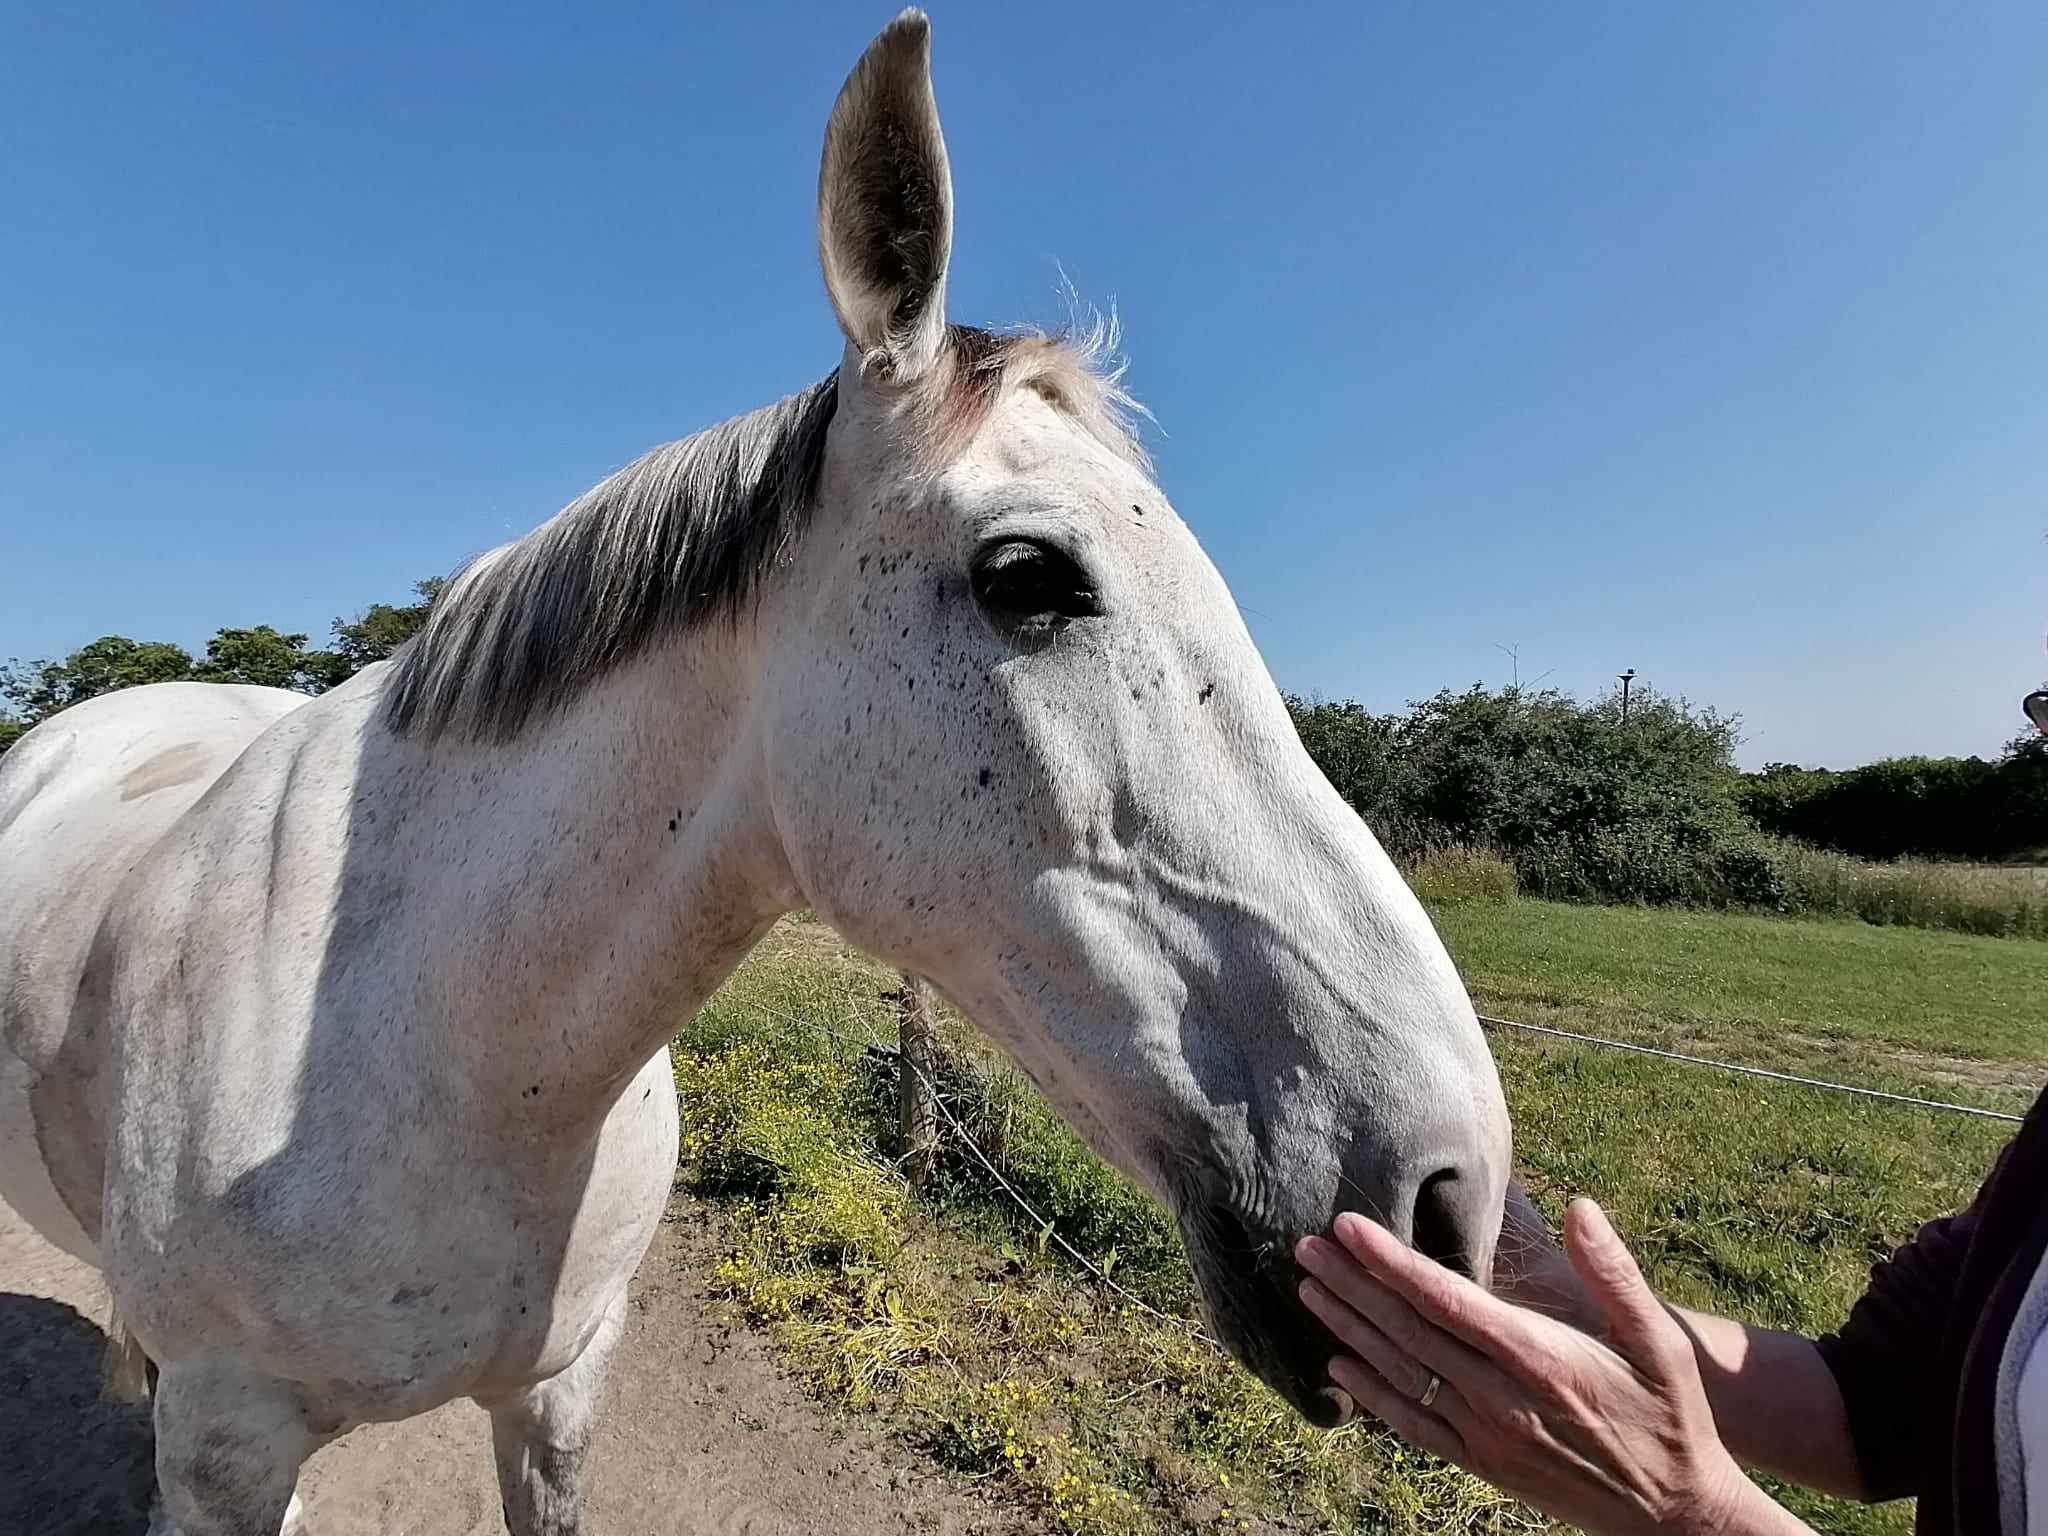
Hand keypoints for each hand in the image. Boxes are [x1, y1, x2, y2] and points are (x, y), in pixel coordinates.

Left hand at [1296, 1201, 1790, 1535]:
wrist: (1674, 1513)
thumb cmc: (1670, 1414)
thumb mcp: (1659, 1341)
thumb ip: (1616, 1272)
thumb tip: (1581, 1206)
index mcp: (1538, 1357)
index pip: (1444, 1299)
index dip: (1389, 1261)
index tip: (1347, 1227)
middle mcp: (1500, 1397)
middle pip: (1407, 1330)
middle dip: (1352, 1284)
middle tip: (1305, 1246)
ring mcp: (1485, 1435)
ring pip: (1399, 1372)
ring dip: (1348, 1327)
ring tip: (1308, 1289)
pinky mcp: (1481, 1463)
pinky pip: (1411, 1424)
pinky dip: (1370, 1392)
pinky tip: (1339, 1364)